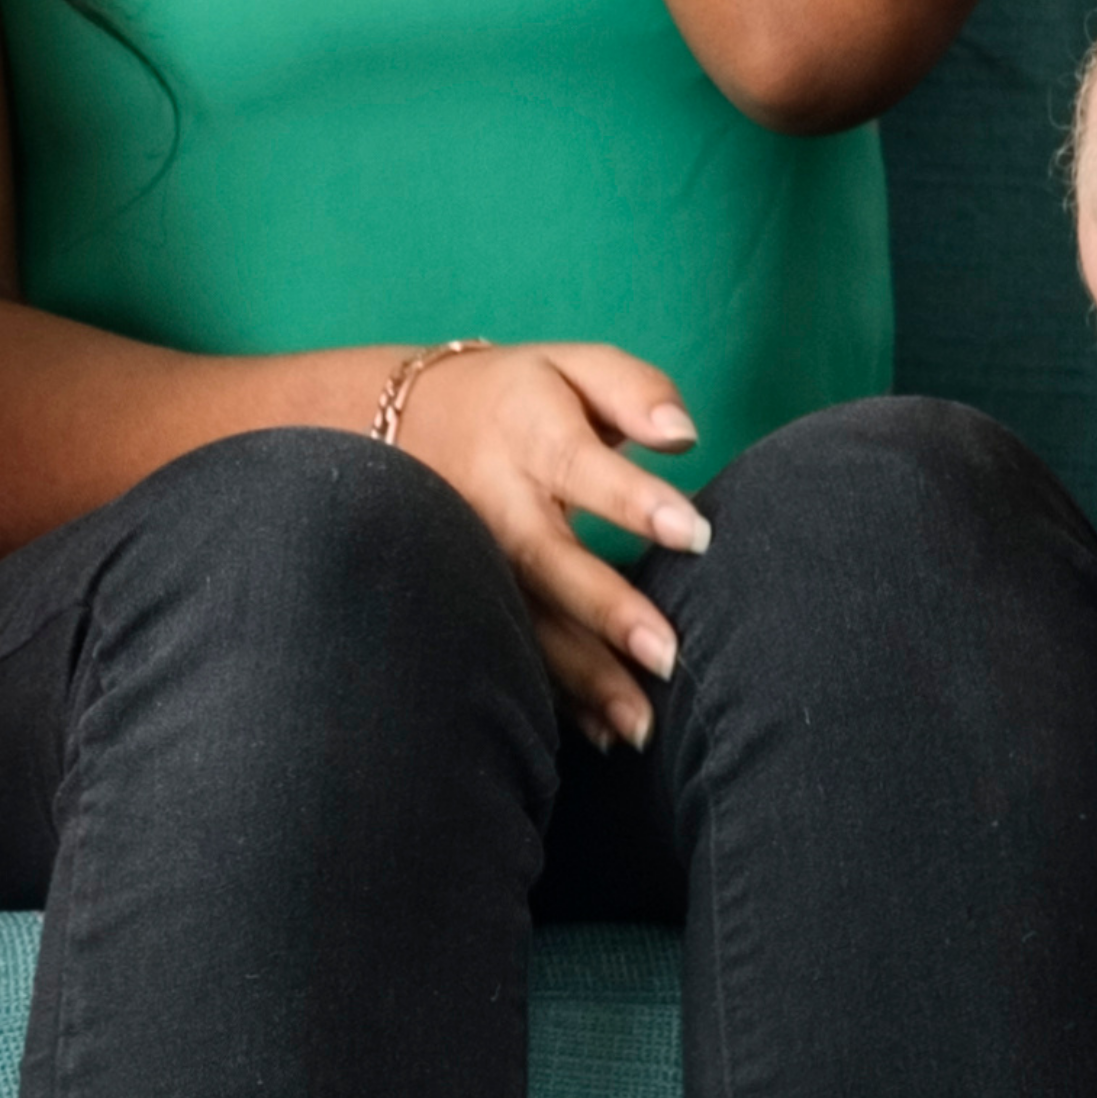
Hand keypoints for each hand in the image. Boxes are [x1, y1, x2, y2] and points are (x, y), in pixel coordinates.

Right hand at [387, 340, 710, 748]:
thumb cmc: (520, 395)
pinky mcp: (469, 597)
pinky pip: (510, 650)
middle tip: (667, 655)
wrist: (399, 416)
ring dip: (582, 677)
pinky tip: (602, 733)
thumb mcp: (569, 364)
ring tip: (641, 723)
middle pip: (548, 558)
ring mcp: (475, 558)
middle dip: (604, 610)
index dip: (634, 500)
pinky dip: (555, 697)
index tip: (697, 533)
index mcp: (528, 433)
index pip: (582, 465)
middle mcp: (495, 502)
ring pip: (526, 620)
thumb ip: (632, 390)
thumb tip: (684, 434)